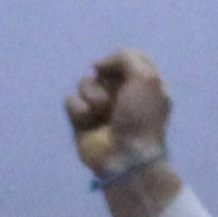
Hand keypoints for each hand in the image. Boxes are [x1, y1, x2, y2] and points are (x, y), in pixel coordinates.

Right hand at [66, 50, 170, 180]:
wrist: (126, 159)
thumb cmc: (141, 118)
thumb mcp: (146, 78)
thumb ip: (125, 57)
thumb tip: (97, 66)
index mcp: (143, 86)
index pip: (127, 58)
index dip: (121, 63)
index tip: (122, 73)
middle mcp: (122, 95)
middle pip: (102, 70)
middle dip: (105, 82)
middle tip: (115, 100)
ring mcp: (100, 109)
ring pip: (84, 83)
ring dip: (93, 96)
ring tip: (102, 114)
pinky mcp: (81, 121)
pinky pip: (71, 100)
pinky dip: (79, 110)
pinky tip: (88, 123)